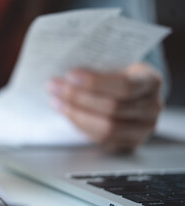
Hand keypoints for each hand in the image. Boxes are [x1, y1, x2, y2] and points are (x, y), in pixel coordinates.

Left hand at [48, 63, 162, 152]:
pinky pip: (103, 139)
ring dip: (76, 114)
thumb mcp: (113, 63)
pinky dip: (81, 125)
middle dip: (78, 97)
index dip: (95, 82)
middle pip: (112, 108)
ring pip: (107, 128)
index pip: (124, 85)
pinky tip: (67, 113)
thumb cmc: (117, 73)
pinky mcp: (130, 143)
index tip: (70, 75)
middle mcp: (152, 106)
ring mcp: (143, 128)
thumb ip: (96, 65)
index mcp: (150, 80)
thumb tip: (64, 70)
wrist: (129, 91)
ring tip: (56, 101)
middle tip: (54, 87)